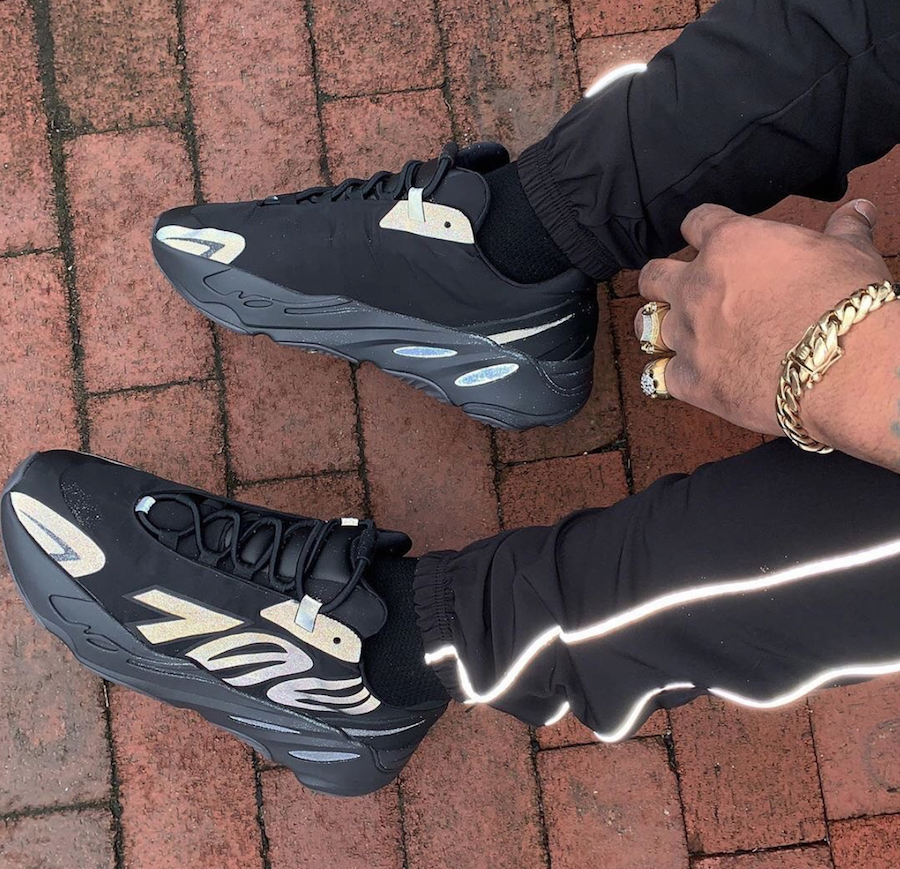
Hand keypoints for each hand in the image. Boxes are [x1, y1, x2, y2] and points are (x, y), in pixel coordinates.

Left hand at [635, 201, 897, 464]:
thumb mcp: (850, 254)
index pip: (696, 222)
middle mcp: (697, 286)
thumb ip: (843, 230)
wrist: (842, 365)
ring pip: (648, 328)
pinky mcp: (690, 379)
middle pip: (653, 276)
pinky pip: (659, 377)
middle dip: (661, 282)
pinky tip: (686, 377)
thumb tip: (858, 210)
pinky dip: (671, 377)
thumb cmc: (847, 304)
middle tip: (679, 291)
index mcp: (730, 244)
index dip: (701, 229)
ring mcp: (688, 335)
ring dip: (661, 329)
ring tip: (678, 335)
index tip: (707, 238)